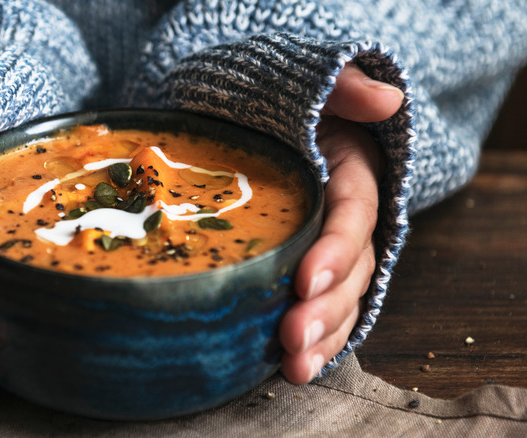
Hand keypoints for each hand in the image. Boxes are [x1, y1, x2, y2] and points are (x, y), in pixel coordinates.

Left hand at [279, 64, 403, 382]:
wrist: (271, 126)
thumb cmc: (290, 107)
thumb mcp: (315, 86)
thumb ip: (344, 87)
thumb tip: (386, 100)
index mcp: (353, 176)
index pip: (352, 217)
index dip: (335, 250)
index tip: (305, 279)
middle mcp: (350, 220)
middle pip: (351, 270)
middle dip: (325, 308)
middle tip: (291, 338)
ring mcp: (334, 250)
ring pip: (342, 300)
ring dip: (321, 337)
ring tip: (293, 369)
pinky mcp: (312, 269)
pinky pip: (323, 308)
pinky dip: (315, 340)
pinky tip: (293, 368)